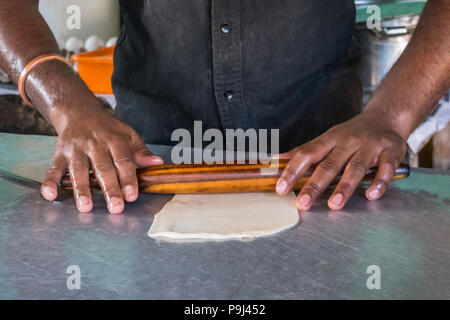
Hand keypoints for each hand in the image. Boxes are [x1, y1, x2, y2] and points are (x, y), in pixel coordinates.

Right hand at [40, 105, 162, 213]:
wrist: (78, 111)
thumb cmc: (108, 129)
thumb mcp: (128, 135)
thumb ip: (141, 152)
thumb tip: (158, 163)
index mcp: (115, 140)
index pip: (123, 161)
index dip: (128, 179)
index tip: (132, 195)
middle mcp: (95, 145)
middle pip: (103, 168)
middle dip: (109, 189)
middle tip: (115, 207)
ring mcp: (76, 150)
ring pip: (79, 170)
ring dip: (81, 189)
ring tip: (85, 207)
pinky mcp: (59, 154)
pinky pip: (54, 168)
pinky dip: (50, 181)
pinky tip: (50, 194)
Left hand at [276, 111, 406, 210]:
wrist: (386, 116)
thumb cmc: (351, 134)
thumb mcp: (327, 138)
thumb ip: (305, 151)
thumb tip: (276, 160)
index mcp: (329, 139)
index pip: (307, 154)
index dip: (292, 171)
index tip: (281, 188)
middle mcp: (348, 142)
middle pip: (329, 164)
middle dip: (314, 185)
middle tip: (302, 203)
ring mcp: (370, 146)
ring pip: (355, 168)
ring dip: (344, 187)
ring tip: (334, 204)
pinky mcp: (391, 152)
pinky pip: (386, 168)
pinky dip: (379, 181)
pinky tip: (371, 195)